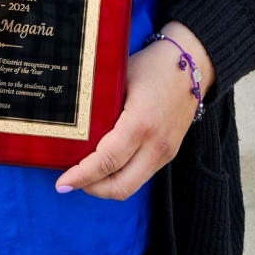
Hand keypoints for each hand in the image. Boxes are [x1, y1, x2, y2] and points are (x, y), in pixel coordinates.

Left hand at [54, 23, 213, 200]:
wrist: (192, 66)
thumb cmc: (153, 66)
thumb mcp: (120, 78)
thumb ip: (100, 105)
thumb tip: (70, 126)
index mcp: (141, 122)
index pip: (107, 161)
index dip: (82, 175)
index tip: (62, 183)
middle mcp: (157, 143)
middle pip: (120, 185)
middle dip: (92, 188)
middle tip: (70, 181)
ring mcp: (166, 152)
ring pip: (131, 186)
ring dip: (106, 186)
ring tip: (85, 175)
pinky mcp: (170, 154)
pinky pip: (141, 175)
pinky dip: (121, 176)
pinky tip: (106, 166)